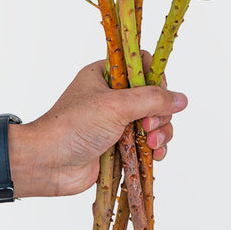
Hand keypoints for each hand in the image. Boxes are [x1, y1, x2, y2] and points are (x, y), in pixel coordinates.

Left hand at [15, 53, 187, 196]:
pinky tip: (153, 156)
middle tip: (148, 126)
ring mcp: (117, 122)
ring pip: (155, 122)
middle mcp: (113, 97)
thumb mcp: (115, 105)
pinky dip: (155, 149)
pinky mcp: (120, 146)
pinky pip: (148, 143)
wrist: (48, 164)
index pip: (142, 66)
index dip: (156, 79)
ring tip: (151, 144)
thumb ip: (152, 99)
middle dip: (160, 113)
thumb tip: (182, 99)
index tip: (158, 94)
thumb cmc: (74, 126)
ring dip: (160, 132)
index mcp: (106, 76)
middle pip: (154, 97)